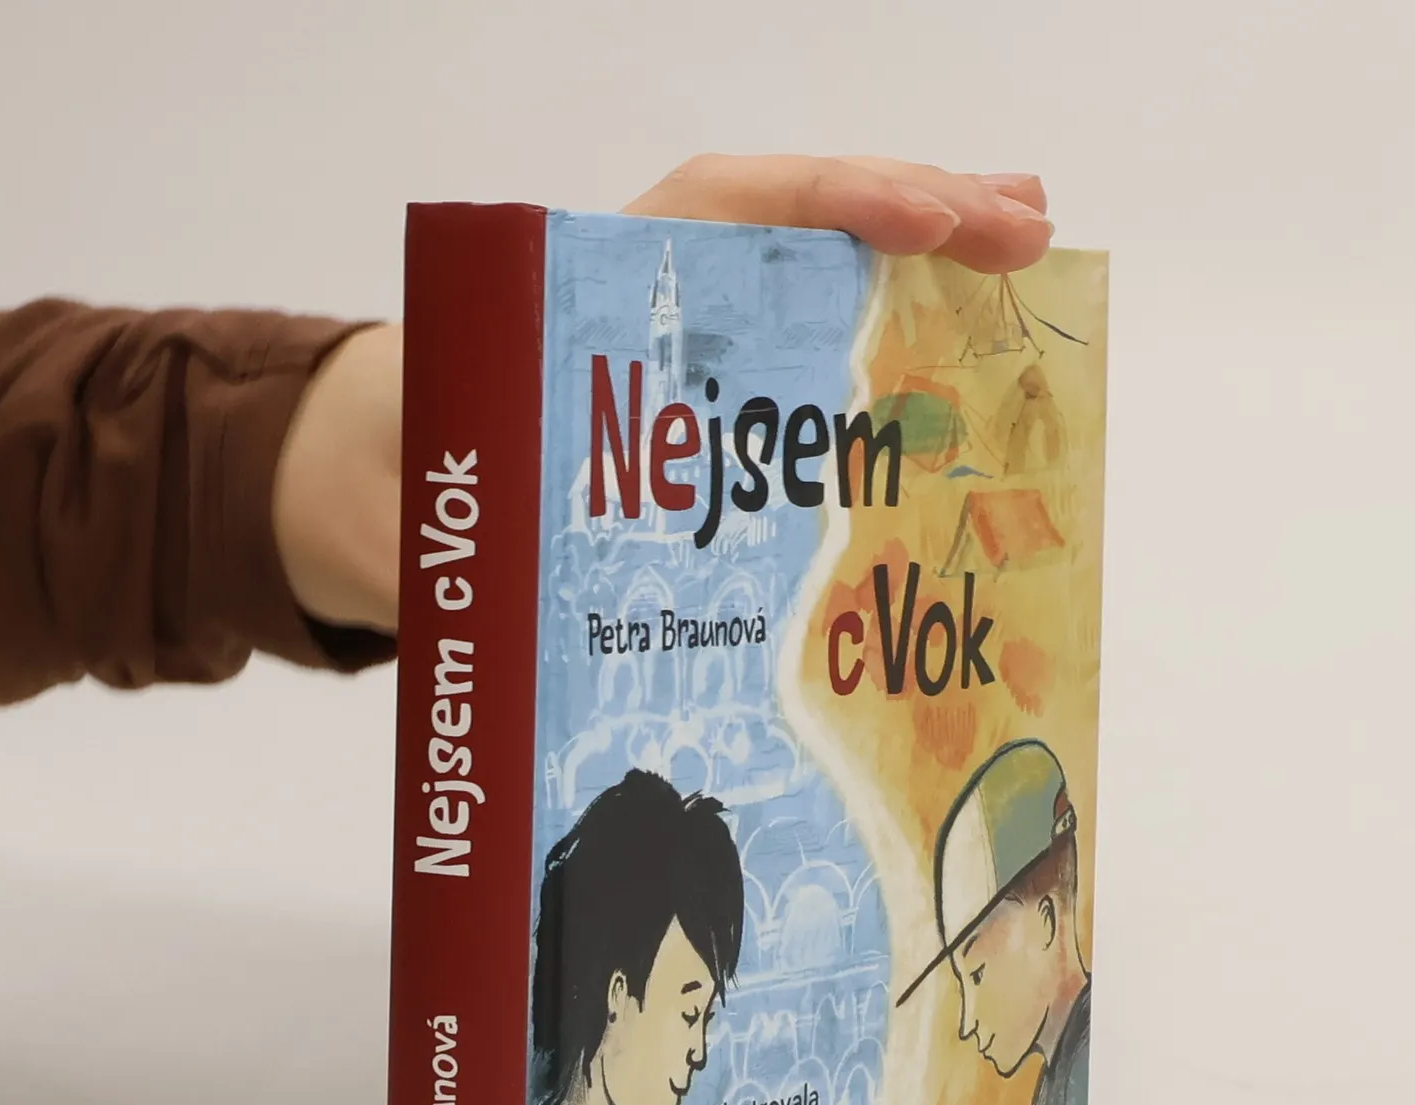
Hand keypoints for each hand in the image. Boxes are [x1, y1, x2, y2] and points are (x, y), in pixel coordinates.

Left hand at [272, 157, 1051, 633]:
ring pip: (814, 270)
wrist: (389, 498)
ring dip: (922, 252)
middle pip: (792, 222)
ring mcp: (693, 340)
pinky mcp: (715, 393)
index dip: (825, 206)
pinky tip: (958, 337)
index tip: (919, 221)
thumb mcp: (432, 511)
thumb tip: (502, 589)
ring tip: (1025, 239)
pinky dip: (888, 324)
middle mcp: (653, 297)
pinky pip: (809, 339)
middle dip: (911, 212)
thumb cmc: (418, 494)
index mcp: (584, 296)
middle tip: (1025, 228)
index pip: (718, 211)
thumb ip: (463, 537)